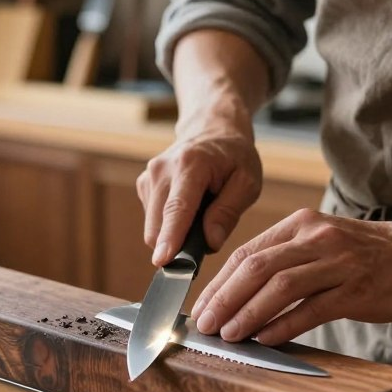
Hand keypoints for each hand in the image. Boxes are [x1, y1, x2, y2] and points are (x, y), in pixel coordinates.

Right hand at [136, 118, 261, 265]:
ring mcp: (149, 176)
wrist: (212, 129)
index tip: (162, 261)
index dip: (170, 238)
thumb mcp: (247, 182)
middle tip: (206, 242)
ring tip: (201, 217)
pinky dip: (169, 225)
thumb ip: (229, 212)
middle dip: (176, 245)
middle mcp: (162, 169)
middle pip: (158, 223)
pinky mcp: (144, 185)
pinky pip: (153, 219)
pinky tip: (188, 210)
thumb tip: (210, 242)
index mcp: (191, 165)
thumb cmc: (234, 156)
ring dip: (174, 234)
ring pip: (153, 226)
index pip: (177, 208)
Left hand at [190, 209, 391, 345]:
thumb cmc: (364, 254)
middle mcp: (315, 239)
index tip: (200, 307)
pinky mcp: (356, 290)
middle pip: (256, 267)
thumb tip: (239, 291)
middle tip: (204, 324)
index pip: (246, 252)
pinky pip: (312, 309)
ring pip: (280, 286)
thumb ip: (284, 258)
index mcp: (300, 225)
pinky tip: (264, 338)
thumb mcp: (320, 241)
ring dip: (248, 313)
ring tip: (228, 334)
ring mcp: (337, 263)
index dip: (219, 282)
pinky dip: (284, 324)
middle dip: (224, 299)